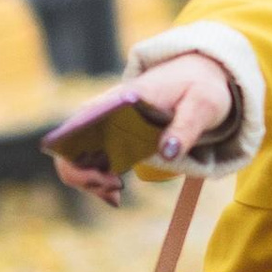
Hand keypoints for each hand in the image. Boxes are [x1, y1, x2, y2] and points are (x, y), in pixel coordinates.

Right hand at [52, 52, 236, 201]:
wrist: (199, 75)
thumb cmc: (200, 87)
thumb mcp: (202, 105)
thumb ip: (186, 128)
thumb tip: (167, 152)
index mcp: (120, 100)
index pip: (79, 126)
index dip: (83, 158)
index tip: (114, 177)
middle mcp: (103, 111)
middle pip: (69, 148)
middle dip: (84, 178)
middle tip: (117, 187)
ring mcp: (104, 124)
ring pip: (75, 159)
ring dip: (90, 183)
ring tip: (117, 194)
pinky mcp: (112, 136)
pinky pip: (90, 161)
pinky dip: (97, 182)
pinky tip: (115, 197)